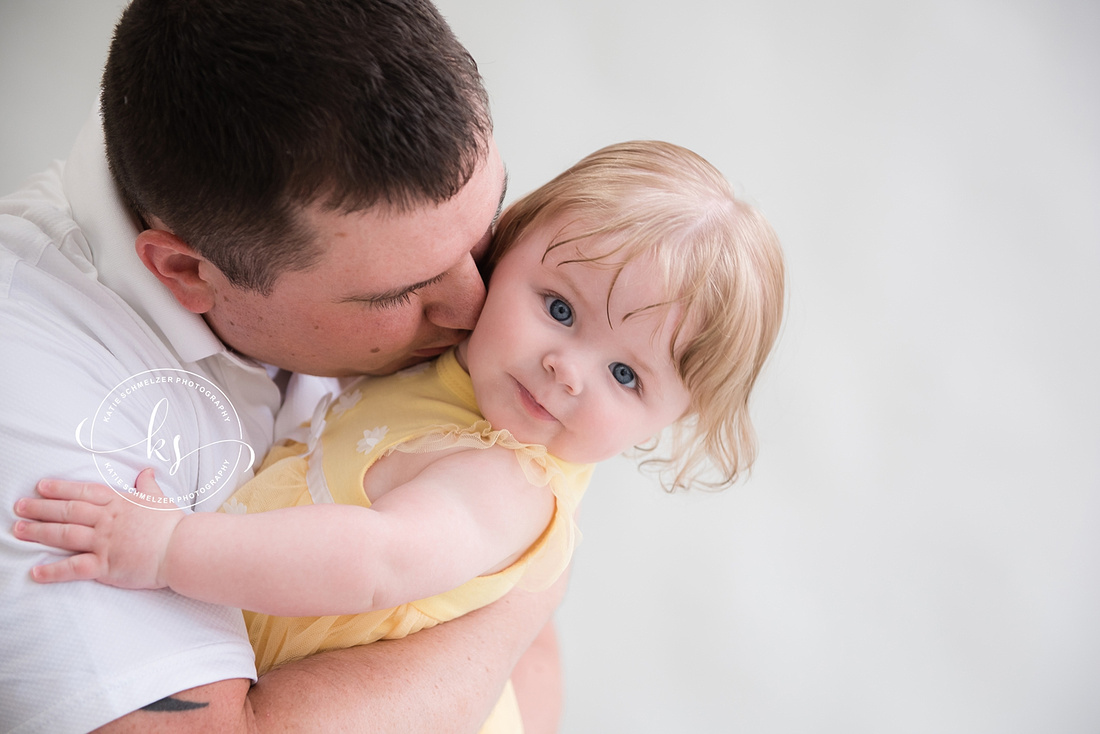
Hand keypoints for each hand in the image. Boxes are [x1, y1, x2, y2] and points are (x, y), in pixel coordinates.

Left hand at [12, 469, 182, 588]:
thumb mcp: (159, 499)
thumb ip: (149, 485)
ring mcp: (105, 542)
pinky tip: (35, 572)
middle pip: (68, 511)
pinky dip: (54, 571)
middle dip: (41, 508)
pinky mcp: (106, 566)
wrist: (183, 548)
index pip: (84, 492)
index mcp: (119, 503)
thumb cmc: (173, 525)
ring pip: (65, 535)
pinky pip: (74, 568)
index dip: (61, 488)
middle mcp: (107, 520)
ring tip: (18, 530)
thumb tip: (147, 471)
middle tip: (19, 506)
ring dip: (39, 532)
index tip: (42, 486)